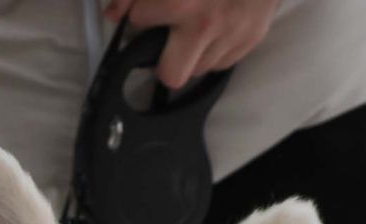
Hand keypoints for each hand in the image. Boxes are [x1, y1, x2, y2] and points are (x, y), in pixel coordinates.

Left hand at [102, 0, 279, 89]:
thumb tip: (114, 13)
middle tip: (166, 41)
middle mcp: (205, 25)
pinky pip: (222, 62)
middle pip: (171, 75)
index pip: (139, 22)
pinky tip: (217, 27)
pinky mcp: (251, 40)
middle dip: (163, 61)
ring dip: (192, 53)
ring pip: (198, 70)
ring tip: (196, 27)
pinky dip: (216, 48)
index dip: (140, 13)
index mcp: (181, 2)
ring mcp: (231, 36)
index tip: (145, 10)